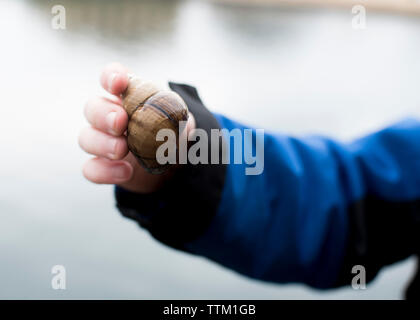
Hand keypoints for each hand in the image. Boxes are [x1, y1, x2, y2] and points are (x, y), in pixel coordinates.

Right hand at [78, 62, 195, 192]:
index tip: (119, 83)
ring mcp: (102, 142)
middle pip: (92, 108)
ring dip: (102, 143)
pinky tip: (126, 172)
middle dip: (103, 114)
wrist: (171, 167)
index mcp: (128, 96)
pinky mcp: (103, 167)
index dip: (111, 76)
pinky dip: (105, 171)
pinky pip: (91, 169)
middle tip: (120, 122)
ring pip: (86, 138)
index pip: (112, 77)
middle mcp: (109, 116)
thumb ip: (178, 116)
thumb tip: (180, 119)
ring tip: (122, 149)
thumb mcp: (180, 122)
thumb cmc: (172, 135)